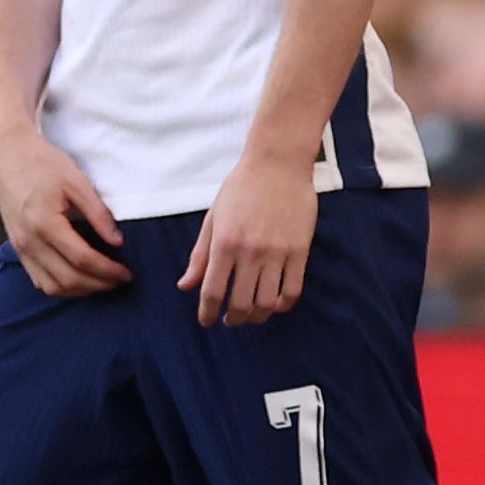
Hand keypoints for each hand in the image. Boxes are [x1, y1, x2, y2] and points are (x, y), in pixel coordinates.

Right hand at [0, 122, 129, 295]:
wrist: (7, 154)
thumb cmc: (43, 163)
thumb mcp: (76, 180)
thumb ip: (98, 213)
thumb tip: (118, 241)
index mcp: (44, 222)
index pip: (82, 259)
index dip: (108, 270)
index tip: (127, 272)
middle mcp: (29, 241)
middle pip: (68, 278)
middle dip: (99, 284)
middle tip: (121, 280)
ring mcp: (20, 248)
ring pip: (52, 286)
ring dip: (81, 290)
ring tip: (103, 282)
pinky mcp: (17, 249)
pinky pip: (39, 280)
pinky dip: (62, 287)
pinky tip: (79, 279)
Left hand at [179, 153, 315, 326]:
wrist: (278, 163)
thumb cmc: (241, 187)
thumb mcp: (214, 218)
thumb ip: (200, 255)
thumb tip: (185, 285)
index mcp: (224, 242)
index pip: (213, 292)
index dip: (208, 313)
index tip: (207, 321)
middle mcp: (250, 251)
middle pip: (241, 304)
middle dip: (233, 319)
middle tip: (230, 320)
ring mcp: (278, 252)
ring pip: (268, 303)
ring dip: (257, 316)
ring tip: (252, 315)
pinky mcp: (300, 251)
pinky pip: (293, 290)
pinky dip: (283, 305)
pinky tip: (275, 304)